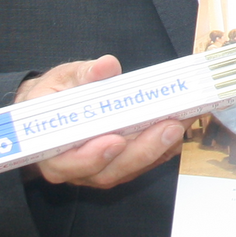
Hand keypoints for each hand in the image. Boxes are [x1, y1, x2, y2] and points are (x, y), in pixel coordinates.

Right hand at [14, 55, 192, 188]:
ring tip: (182, 121)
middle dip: (142, 150)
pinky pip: (145, 162)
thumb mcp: (62, 79)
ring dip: (160, 147)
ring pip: (131, 168)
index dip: (93, 156)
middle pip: (109, 171)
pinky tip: (182, 124)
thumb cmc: (55, 96)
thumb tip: (106, 66)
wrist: (56, 109)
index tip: (116, 141)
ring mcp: (102, 169)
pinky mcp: (123, 164)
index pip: (68, 163)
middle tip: (168, 127)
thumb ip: (84, 74)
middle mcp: (77, 168)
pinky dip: (165, 146)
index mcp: (52, 150)